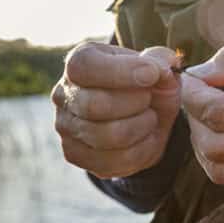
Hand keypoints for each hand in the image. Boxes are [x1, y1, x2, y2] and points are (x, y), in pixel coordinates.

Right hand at [52, 42, 180, 178]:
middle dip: (135, 103)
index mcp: (79, 63)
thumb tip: (160, 67)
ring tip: (150, 117)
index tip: (152, 74)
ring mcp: (66, 127)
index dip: (122, 71)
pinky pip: (112, 161)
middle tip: (150, 100)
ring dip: (141, 127)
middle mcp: (63, 94)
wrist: (144, 116)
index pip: (85, 66)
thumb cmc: (146, 85)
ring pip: (106, 136)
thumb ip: (159, 61)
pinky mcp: (74, 154)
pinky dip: (140, 151)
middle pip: (94, 105)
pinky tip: (145, 137)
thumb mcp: (157, 67)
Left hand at [181, 36, 223, 185]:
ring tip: (209, 118)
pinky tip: (222, 136)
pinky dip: (216, 159)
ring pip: (217, 167)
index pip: (220, 112)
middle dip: (194, 118)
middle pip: (214, 144)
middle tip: (200, 97)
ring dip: (202, 142)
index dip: (193, 96)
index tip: (191, 81)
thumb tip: (199, 73)